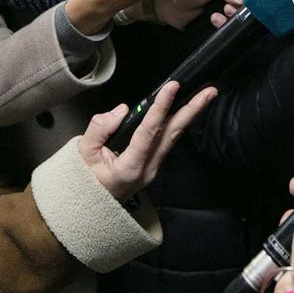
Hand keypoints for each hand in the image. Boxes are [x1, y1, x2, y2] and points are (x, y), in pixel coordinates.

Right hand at [79, 81, 215, 202]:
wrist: (91, 205)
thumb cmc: (86, 179)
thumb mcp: (83, 153)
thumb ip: (100, 128)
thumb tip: (122, 110)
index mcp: (130, 167)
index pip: (149, 132)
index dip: (161, 108)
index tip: (172, 87)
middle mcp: (148, 169)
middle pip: (173, 134)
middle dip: (193, 110)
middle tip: (209, 92)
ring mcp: (154, 168)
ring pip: (174, 136)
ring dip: (190, 114)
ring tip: (205, 95)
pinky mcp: (154, 164)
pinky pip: (168, 140)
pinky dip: (178, 122)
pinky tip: (186, 110)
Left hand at [154, 0, 249, 30]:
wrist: (167, 7)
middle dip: (247, 2)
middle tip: (235, 3)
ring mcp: (228, 6)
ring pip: (243, 13)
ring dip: (235, 13)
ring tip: (224, 11)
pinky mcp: (222, 21)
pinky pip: (231, 25)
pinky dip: (224, 23)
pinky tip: (214, 18)